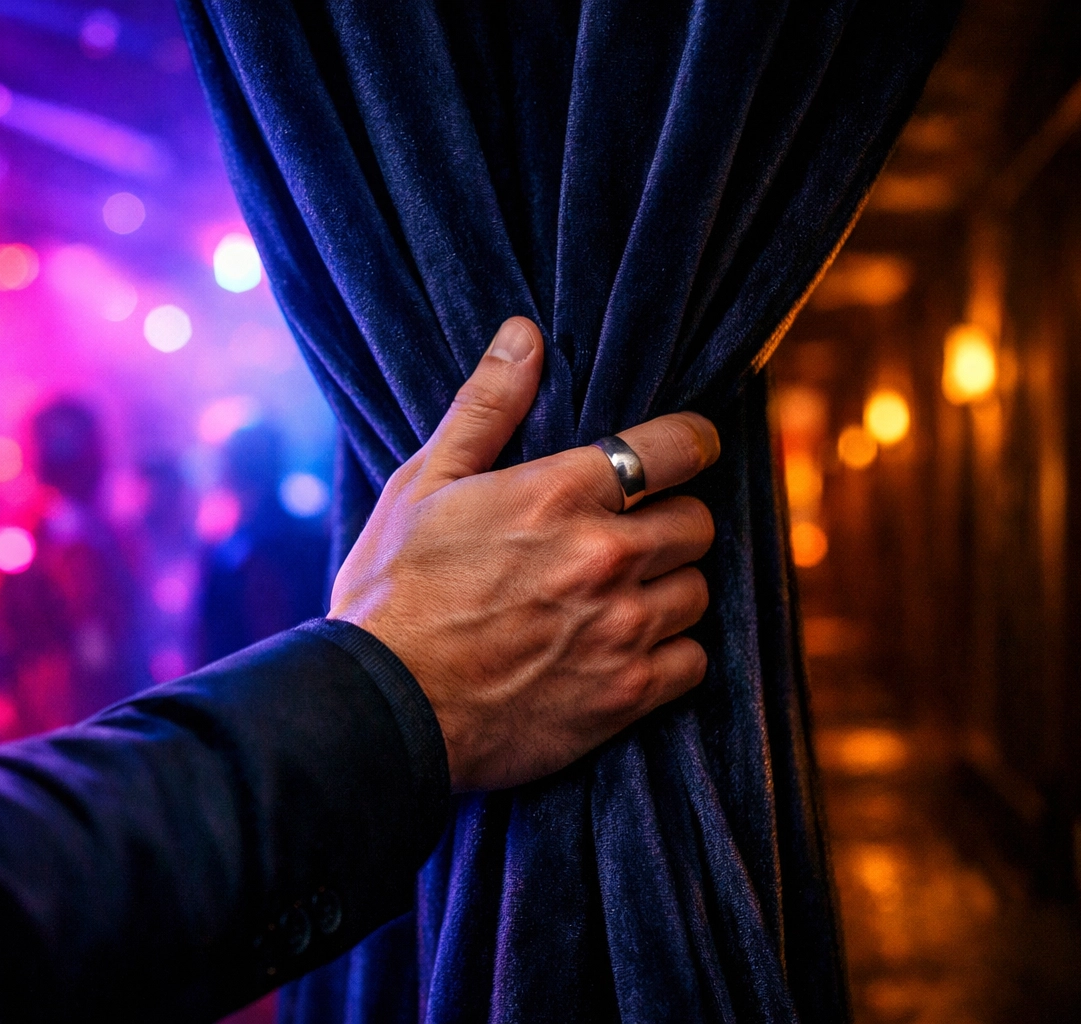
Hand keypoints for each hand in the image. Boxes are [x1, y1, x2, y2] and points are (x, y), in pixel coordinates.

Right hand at [331, 317, 719, 790]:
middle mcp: (604, 556)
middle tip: (634, 535)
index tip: (686, 453)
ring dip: (669, 589)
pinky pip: (693, 661)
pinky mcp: (625, 694)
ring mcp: (621, 629)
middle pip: (697, 522)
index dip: (691, 445)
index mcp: (558, 494)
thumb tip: (524, 334)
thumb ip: (485, 408)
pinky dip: (670, 655)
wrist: (382, 710)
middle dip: (671, 522)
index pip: (677, 448)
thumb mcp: (423, 485)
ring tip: (623, 596)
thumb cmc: (392, 592)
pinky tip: (627, 651)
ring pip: (697, 591)